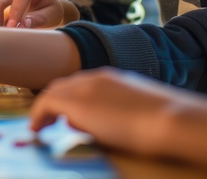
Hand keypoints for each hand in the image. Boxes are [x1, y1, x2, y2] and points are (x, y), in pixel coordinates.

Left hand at [30, 67, 206, 172]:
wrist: (170, 119)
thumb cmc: (166, 123)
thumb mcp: (142, 112)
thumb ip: (121, 112)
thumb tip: (105, 124)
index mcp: (114, 79)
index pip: (84, 85)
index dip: (73, 100)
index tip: (68, 116)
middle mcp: (96, 77)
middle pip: (65, 86)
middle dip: (55, 102)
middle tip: (48, 120)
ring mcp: (85, 87)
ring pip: (54, 91)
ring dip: (46, 108)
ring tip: (39, 126)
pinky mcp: (76, 101)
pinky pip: (46, 103)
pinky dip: (38, 114)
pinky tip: (36, 129)